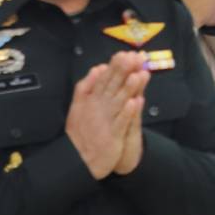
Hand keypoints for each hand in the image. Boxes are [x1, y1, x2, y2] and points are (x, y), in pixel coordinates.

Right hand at [67, 56, 147, 180]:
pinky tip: (136, 102)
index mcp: (90, 100)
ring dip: (128, 88)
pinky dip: (128, 112)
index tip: (126, 54)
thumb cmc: (82, 133)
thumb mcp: (78, 107)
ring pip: (118, 101)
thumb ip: (86, 87)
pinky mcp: (112, 136)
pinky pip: (121, 122)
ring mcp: (105, 121)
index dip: (115, 66)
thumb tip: (98, 68)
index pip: (104, 79)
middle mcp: (97, 108)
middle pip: (111, 87)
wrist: (77, 160)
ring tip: (138, 75)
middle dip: (123, 71)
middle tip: (134, 57)